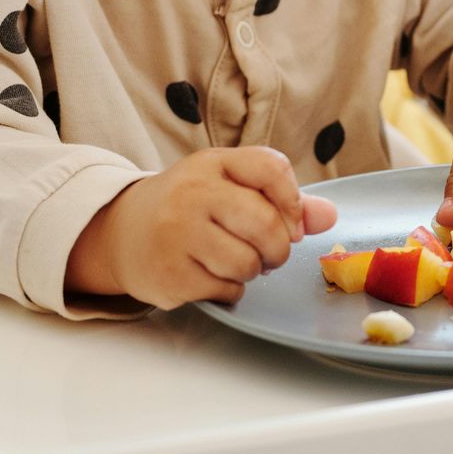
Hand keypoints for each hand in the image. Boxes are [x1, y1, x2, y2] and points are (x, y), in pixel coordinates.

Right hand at [66, 147, 336, 309]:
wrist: (123, 232)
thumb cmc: (190, 208)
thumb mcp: (229, 188)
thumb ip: (281, 199)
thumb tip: (329, 216)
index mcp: (212, 163)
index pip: (271, 168)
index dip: (293, 201)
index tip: (292, 222)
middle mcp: (192, 192)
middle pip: (265, 224)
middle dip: (279, 248)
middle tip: (271, 254)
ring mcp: (177, 233)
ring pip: (247, 262)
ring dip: (253, 271)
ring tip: (236, 262)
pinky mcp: (169, 273)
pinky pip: (226, 290)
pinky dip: (230, 290)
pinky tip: (213, 277)